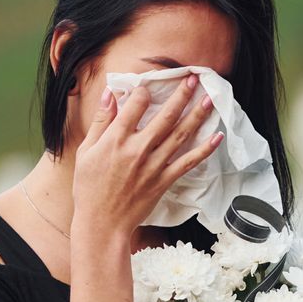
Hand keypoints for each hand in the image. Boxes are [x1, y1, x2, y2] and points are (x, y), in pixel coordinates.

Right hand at [70, 73, 221, 239]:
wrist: (102, 223)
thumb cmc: (89, 188)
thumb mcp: (86, 151)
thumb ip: (100, 122)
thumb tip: (109, 94)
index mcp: (116, 139)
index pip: (135, 105)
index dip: (144, 91)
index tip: (150, 85)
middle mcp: (137, 149)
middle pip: (165, 115)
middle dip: (181, 94)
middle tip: (193, 78)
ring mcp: (153, 165)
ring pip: (180, 134)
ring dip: (197, 115)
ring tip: (209, 99)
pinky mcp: (164, 180)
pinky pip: (188, 162)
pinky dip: (204, 150)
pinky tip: (217, 137)